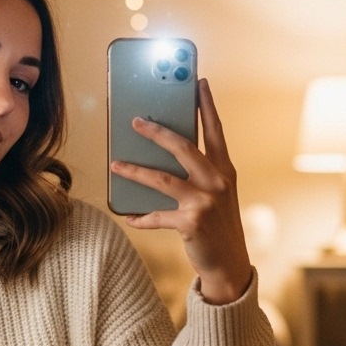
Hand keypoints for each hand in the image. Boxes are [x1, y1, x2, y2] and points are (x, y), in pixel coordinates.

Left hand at [110, 78, 252, 304]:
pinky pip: (156, 215)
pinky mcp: (191, 222)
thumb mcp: (216, 193)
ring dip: (134, 170)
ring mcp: (205, 202)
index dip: (206, 105)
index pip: (215, 130)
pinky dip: (139, 216)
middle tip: (135, 121)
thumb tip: (161, 152)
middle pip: (183, 147)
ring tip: (115, 164)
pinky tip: (126, 215)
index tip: (198, 81)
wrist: (230, 264)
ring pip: (162, 179)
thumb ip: (198, 172)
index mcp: (224, 170)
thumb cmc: (217, 223)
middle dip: (157, 132)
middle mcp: (217, 181)